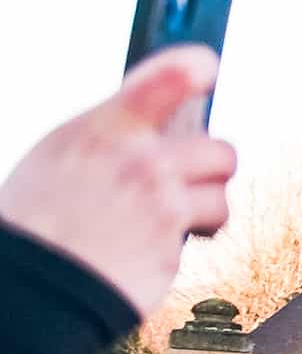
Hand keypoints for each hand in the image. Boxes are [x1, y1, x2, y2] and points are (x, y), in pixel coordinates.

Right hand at [0, 49, 235, 318]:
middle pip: (219, 149)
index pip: (170, 77)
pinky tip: (150, 244)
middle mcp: (139, 160)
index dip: (197, 68)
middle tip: (183, 182)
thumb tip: (160, 121)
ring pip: (221, 193)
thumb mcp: (60, 157)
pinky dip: (186, 238)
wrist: (28, 285)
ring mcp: (160, 202)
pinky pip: (205, 229)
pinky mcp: (172, 243)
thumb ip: (112, 136)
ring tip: (168, 219)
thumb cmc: (37, 220)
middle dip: (207, 169)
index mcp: (103, 130)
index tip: (207, 70)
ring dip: (205, 207)